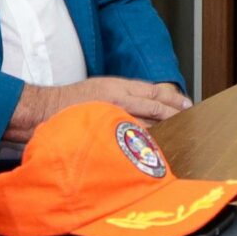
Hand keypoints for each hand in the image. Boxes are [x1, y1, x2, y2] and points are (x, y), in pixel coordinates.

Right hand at [8, 76, 190, 146]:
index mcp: (118, 85)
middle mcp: (118, 98)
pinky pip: (131, 139)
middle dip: (176, 116)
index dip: (174, 99)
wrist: (43, 110)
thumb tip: (148, 107)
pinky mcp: (105, 131)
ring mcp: (111, 115)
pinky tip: (158, 150)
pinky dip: (147, 144)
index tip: (188, 105)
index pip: (154, 91)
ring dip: (166, 131)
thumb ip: (123, 95)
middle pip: (156, 107)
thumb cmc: (69, 103)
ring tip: (182, 138)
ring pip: (147, 124)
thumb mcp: (99, 89)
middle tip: (192, 124)